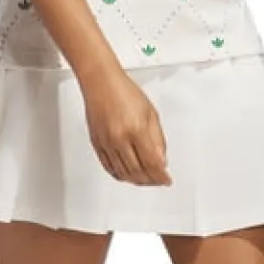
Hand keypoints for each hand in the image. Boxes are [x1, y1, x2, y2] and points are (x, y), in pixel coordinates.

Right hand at [80, 69, 171, 186]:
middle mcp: (119, 139)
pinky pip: (109, 168)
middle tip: (158, 181)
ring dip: (137, 180)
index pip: (152, 163)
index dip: (161, 176)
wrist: (100, 83)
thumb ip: (158, 139)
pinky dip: (121, 175)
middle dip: (151, 180)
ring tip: (146, 180)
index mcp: (136, 130)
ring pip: (123, 173)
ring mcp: (107, 143)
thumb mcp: (151, 113)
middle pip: (137, 171)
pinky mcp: (97, 144)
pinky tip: (128, 175)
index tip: (166, 180)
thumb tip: (162, 160)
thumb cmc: (124, 91)